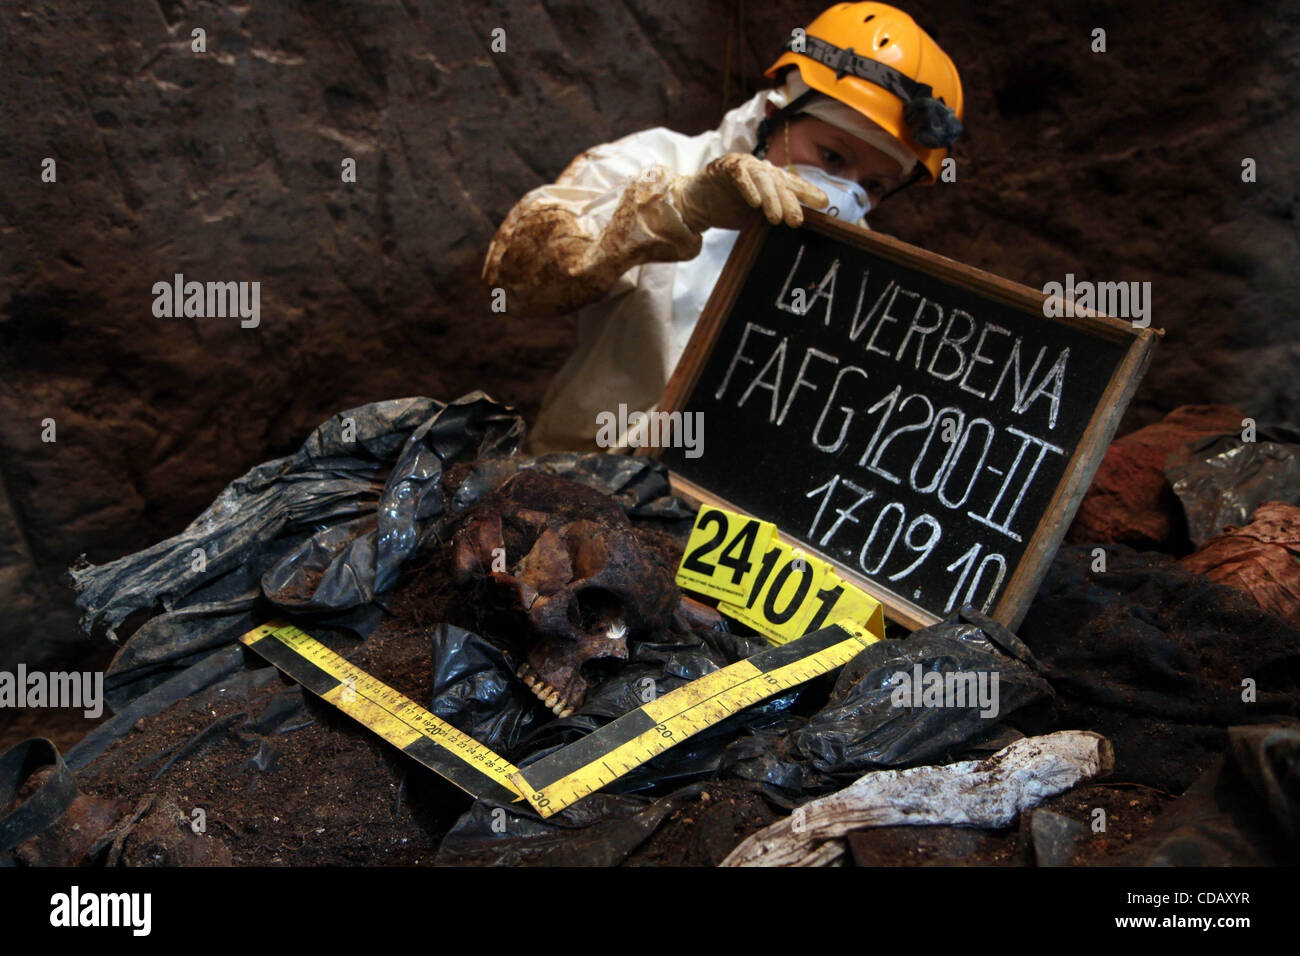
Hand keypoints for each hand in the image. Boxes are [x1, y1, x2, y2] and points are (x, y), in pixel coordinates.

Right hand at [672, 153, 828, 231]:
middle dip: (791, 201)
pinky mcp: (725, 168)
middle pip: (781, 182)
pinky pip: (740, 175)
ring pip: (763, 178)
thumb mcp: (754, 216)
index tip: (823, 203)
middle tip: (797, 221)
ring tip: (776, 218)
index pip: (793, 184)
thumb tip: (795, 230)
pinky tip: (755, 202)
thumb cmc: (727, 209)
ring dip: (771, 198)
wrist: (694, 203)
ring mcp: (743, 166)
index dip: (808, 191)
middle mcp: (761, 170)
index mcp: (771, 180)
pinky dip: (748, 188)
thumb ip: (772, 216)